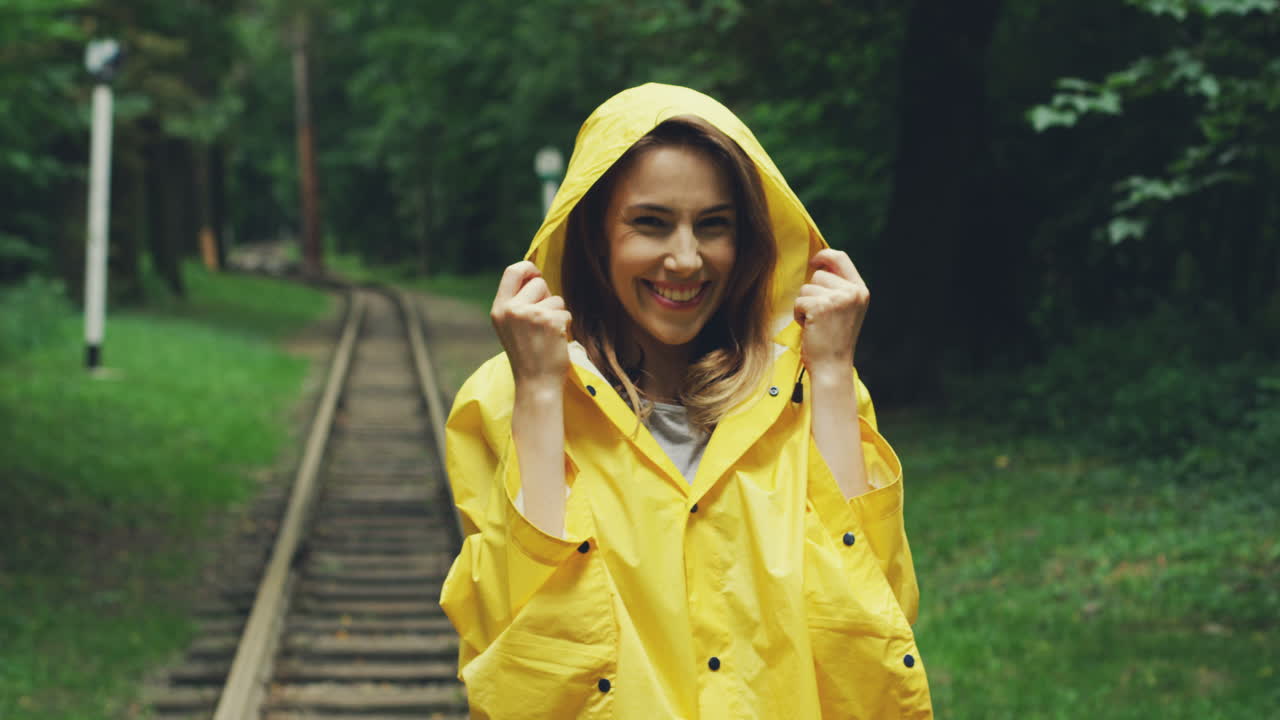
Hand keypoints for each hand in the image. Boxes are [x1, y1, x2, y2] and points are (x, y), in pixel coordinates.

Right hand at [491, 261, 572, 388]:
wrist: (536, 384)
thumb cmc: (528, 356)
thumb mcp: (511, 327)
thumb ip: (518, 304)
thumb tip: (537, 277)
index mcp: (499, 309)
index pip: (512, 271)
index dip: (528, 269)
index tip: (537, 277)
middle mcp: (512, 309)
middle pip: (538, 283)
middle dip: (547, 298)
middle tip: (542, 322)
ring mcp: (531, 314)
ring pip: (556, 299)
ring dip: (558, 314)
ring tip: (547, 335)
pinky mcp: (550, 321)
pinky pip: (566, 312)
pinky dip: (566, 325)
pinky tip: (555, 341)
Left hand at [794, 249, 868, 378]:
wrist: (832, 366)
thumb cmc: (834, 340)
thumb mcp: (846, 309)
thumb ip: (838, 288)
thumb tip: (818, 265)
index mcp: (860, 290)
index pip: (841, 257)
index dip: (824, 255)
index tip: (813, 262)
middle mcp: (852, 292)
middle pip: (819, 274)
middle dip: (812, 292)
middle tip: (821, 316)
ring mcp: (837, 299)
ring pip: (806, 288)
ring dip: (804, 306)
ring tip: (816, 323)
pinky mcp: (820, 307)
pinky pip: (799, 301)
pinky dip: (798, 314)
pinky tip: (810, 328)